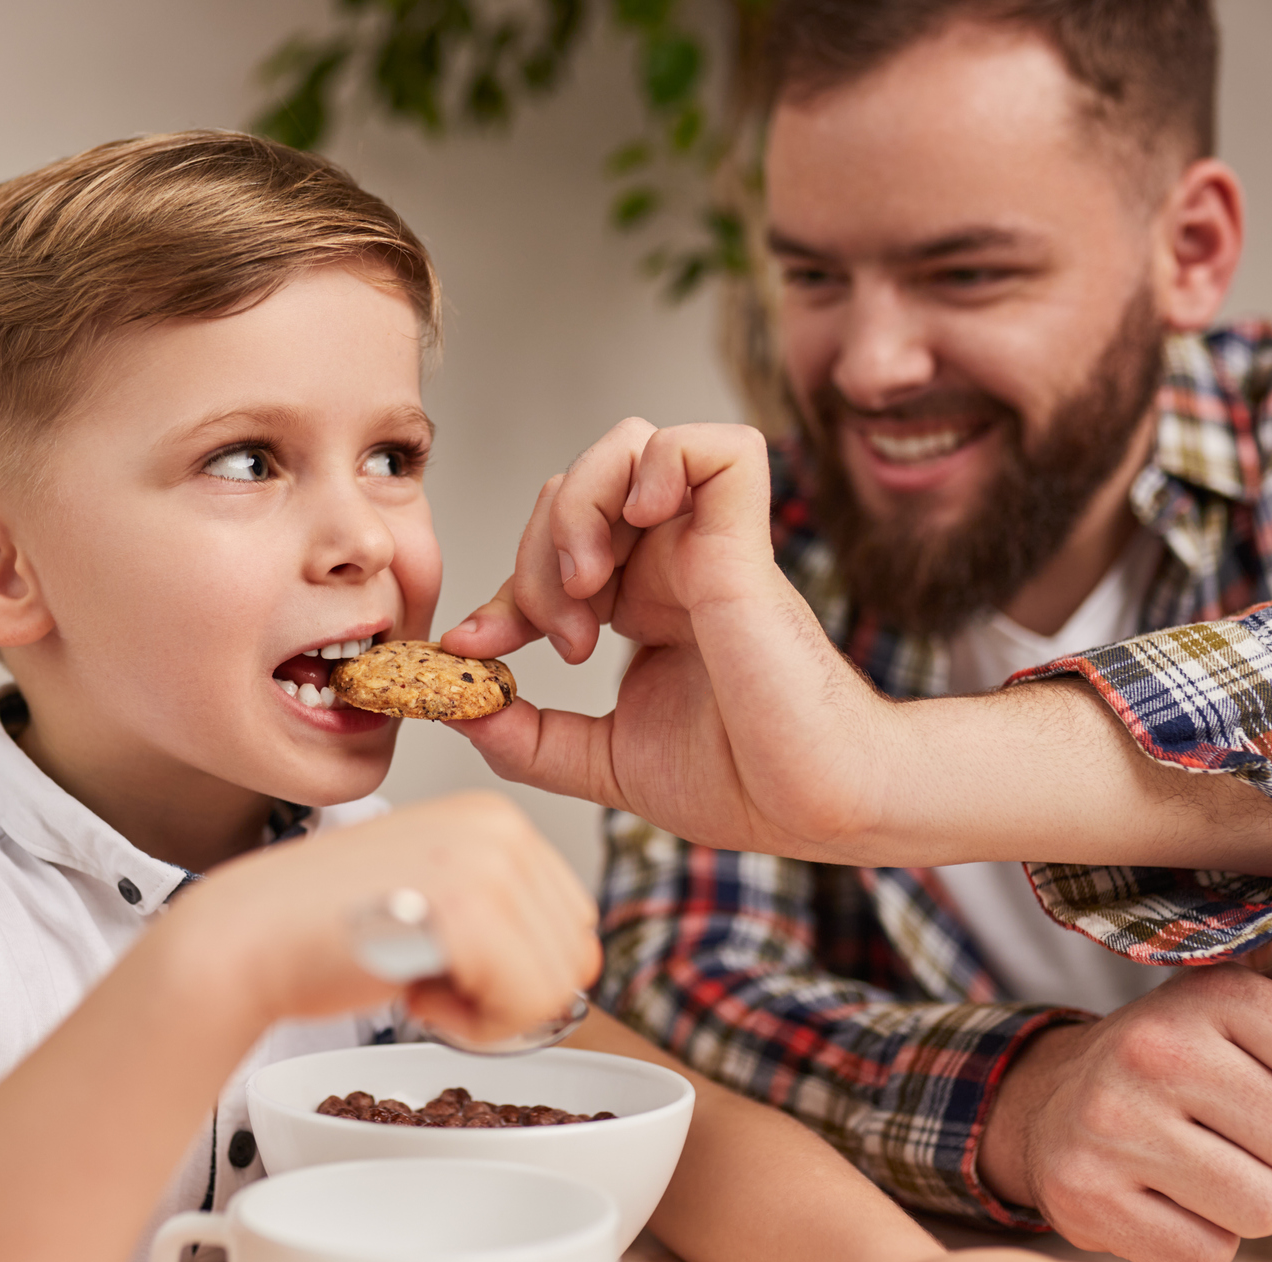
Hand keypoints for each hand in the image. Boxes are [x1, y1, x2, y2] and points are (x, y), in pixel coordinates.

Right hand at [165, 791, 598, 1044]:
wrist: (246, 936)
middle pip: (574, 957)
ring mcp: (488, 864)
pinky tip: (410, 989)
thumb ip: (506, 913)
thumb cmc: (327, 930)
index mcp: (496, 818)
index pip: (572, 925)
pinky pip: (523, 1008)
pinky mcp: (471, 911)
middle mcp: (500, 827)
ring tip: (414, 978)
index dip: (512, 971)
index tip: (436, 955)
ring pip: (555, 988)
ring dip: (486, 1013)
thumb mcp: (434, 895)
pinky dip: (471, 1027)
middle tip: (423, 973)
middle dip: (506, 993)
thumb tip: (584, 966)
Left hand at [441, 418, 890, 859]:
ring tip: (588, 589)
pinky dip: (663, 462)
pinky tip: (643, 525)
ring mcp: (711, 543)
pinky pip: (714, 445)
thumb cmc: (741, 783)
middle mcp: (674, 562)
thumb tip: (458, 709)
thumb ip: (528, 739)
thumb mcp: (602, 763)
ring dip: (578, 508)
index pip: (552, 551)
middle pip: (573, 489)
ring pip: (628, 446)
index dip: (502, 591)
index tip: (472, 645)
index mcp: (644, 604)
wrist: (812, 806)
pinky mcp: (747, 539)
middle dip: (534, 558)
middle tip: (563, 639)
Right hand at [977, 896, 1271, 1261]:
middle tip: (1256, 1134)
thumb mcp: (1248, 1006)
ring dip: (1257, 1201)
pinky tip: (1171, 1197)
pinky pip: (1208, 1253)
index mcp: (1211, 998)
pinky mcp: (1086, 1196)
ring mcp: (1113, 1126)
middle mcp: (1154, 1053)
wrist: (1050, 1102)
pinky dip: (1203, 1239)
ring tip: (1212, 1164)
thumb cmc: (1176, 1059)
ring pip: (1267, 1211)